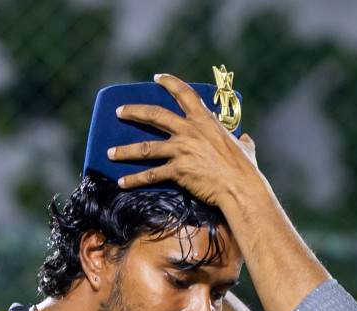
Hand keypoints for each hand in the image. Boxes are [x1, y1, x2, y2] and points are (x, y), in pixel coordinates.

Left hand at [111, 73, 260, 207]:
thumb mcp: (245, 147)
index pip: (184, 93)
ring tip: (110, 153)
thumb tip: (246, 138)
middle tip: (119, 111)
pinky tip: (122, 183)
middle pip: (155, 115)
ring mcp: (182, 150)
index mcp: (204, 121)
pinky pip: (151, 175)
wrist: (240, 187)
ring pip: (146, 147)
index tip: (157, 77)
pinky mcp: (178, 171)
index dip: (170, 83)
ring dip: (125, 151)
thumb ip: (242, 140)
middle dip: (134, 111)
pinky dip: (135, 179)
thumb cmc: (246, 169)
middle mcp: (189, 131)